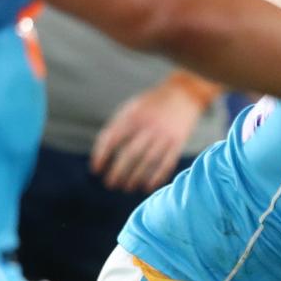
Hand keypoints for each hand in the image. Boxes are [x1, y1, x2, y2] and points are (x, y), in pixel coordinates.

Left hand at [90, 72, 216, 192]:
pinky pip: (166, 163)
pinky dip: (157, 177)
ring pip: (148, 161)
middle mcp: (148, 126)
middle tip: (110, 184)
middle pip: (130, 154)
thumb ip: (116, 126)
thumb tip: (101, 152)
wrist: (183, 94)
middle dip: (118, 172)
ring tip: (127, 187)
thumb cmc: (151, 104)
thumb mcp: (131, 108)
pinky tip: (148, 186)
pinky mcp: (177, 142)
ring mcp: (164, 135)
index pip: (112, 139)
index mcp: (133, 116)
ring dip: (135, 177)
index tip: (96, 170)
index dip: (102, 156)